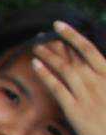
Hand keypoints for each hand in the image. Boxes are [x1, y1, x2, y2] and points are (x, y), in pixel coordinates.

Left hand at [34, 20, 105, 134]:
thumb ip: (104, 79)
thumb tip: (94, 70)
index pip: (88, 49)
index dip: (72, 35)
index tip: (59, 25)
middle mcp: (97, 80)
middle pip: (73, 56)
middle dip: (56, 43)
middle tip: (41, 35)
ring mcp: (86, 94)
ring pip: (64, 68)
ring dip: (48, 55)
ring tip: (35, 47)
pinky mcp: (75, 109)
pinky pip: (58, 88)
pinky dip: (46, 75)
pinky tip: (35, 65)